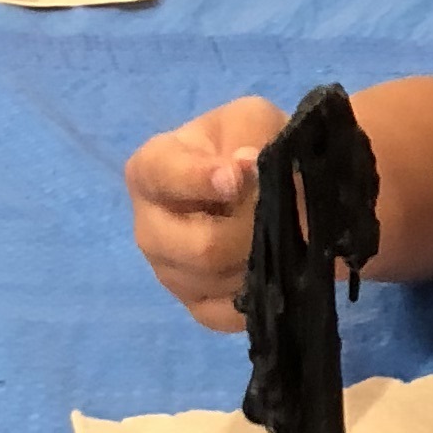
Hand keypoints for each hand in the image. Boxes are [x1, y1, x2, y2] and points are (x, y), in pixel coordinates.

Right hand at [126, 95, 286, 330]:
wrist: (280, 186)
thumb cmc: (253, 144)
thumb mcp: (252, 120)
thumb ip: (247, 136)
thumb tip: (244, 168)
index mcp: (150, 171)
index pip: (163, 178)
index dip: (200, 181)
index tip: (237, 178)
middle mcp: (150, 228)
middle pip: (197, 248)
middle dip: (248, 232)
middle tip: (279, 213)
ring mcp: (171, 274)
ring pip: (219, 281)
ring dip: (260, 259)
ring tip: (282, 234)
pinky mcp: (198, 307)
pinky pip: (228, 312)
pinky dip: (259, 292)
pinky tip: (274, 266)